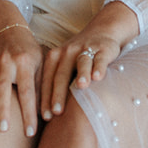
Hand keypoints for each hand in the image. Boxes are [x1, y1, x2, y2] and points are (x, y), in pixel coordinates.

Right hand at [0, 23, 43, 137]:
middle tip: (2, 129)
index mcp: (24, 63)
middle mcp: (6, 61)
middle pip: (3, 87)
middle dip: (2, 108)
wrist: (10, 29)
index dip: (29, 112)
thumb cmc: (29, 52)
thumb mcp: (41, 64)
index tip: (30, 132)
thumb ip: (43, 88)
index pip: (28, 92)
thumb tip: (50, 115)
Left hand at [38, 1, 138, 121]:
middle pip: (61, 74)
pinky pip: (100, 58)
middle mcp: (68, 52)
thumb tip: (46, 115)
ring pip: (81, 63)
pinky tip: (98, 77)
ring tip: (80, 87)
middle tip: (57, 112)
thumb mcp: (64, 65)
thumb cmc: (78, 56)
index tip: (44, 116)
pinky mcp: (103, 49)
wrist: (101, 31)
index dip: (45, 98)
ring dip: (81, 75)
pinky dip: (99, 67)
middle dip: (58, 93)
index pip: (47, 79)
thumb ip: (56, 83)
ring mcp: (86, 49)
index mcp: (55, 57)